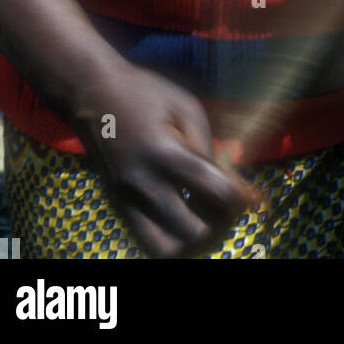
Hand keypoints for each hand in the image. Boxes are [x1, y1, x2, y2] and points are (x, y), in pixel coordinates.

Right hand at [71, 59, 259, 257]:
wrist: (92, 94)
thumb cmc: (145, 93)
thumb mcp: (185, 107)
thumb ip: (208, 147)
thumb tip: (231, 184)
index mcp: (165, 153)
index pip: (214, 192)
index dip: (241, 198)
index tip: (251, 195)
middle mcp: (143, 184)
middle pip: (193, 231)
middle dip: (219, 222)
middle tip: (226, 205)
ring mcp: (126, 200)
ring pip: (165, 249)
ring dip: (191, 240)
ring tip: (203, 217)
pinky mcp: (116, 206)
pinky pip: (146, 242)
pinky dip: (170, 239)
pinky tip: (181, 218)